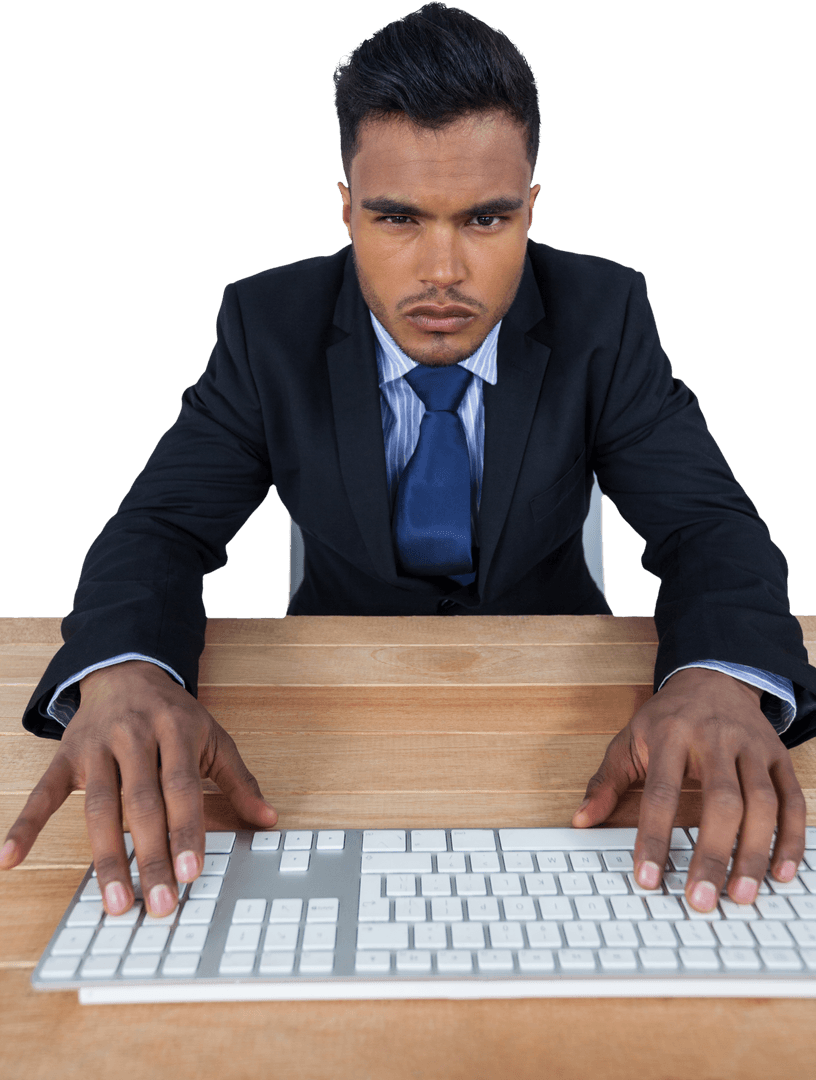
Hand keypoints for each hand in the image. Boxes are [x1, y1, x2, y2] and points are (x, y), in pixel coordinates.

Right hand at [0, 660, 277, 917]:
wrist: (126, 670)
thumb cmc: (174, 714)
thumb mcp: (213, 736)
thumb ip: (238, 781)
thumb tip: (269, 821)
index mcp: (176, 731)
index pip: (181, 787)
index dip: (186, 830)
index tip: (191, 873)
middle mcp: (135, 738)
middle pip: (141, 805)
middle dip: (151, 857)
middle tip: (158, 905)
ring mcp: (96, 747)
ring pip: (99, 808)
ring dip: (106, 857)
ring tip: (115, 902)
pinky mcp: (66, 756)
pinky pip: (43, 794)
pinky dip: (24, 825)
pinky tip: (9, 859)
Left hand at [570, 666, 805, 911]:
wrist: (714, 676)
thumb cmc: (668, 717)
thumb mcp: (629, 739)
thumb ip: (607, 781)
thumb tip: (581, 819)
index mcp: (671, 736)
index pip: (661, 793)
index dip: (654, 838)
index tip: (649, 879)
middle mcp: (715, 739)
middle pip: (721, 802)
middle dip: (713, 854)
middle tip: (703, 900)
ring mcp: (751, 748)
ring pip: (762, 803)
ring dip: (754, 853)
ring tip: (742, 895)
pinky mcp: (778, 756)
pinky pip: (793, 800)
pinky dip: (791, 838)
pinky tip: (782, 872)